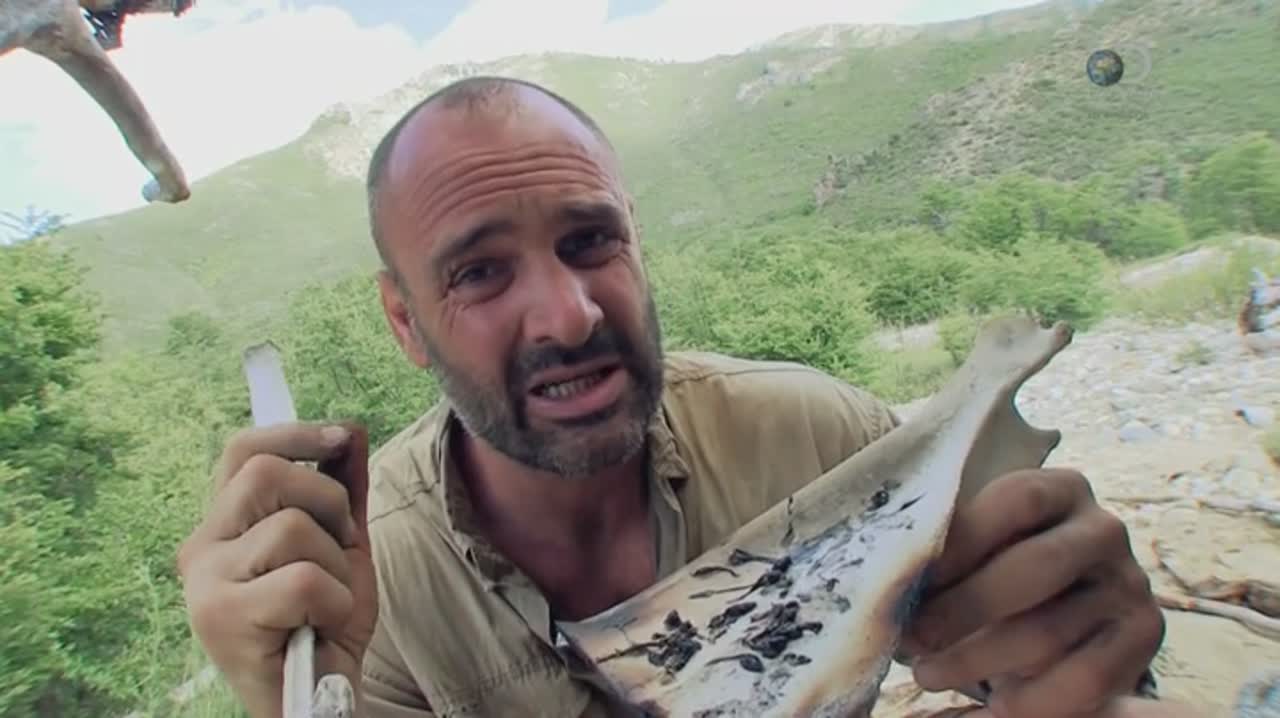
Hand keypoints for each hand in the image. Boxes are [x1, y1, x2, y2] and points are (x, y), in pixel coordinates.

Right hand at [176, 421, 377, 717]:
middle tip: (340, 544)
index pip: (244, 450)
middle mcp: (201, 548)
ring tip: (326, 599)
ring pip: (292, 526)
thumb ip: (343, 491)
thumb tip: (353, 431)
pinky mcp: (222, 618)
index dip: (296, 434)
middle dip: (328, 501)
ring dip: (336, 564)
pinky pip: (304, 579)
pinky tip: (321, 625)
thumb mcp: (342, 548)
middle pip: (267, 473)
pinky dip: (335, 602)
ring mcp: (205, 583)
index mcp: (223, 525)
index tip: (342, 438)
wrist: (318, 695)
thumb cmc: (324, 623)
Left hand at [900, 468, 1164, 717]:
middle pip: (1033, 569)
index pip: (1015, 502)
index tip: (906, 581)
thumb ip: (952, 549)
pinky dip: (1031, 700)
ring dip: (977, 661)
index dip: (960, 542)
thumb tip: (893, 585)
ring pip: (1048, 632)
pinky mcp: (1143, 637)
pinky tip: (992, 706)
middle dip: (961, 610)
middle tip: (909, 640)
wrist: (1077, 598)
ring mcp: (1130, 585)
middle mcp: (1104, 530)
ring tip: (928, 674)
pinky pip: (1085, 679)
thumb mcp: (985, 541)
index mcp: (1061, 488)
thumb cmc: (1005, 561)